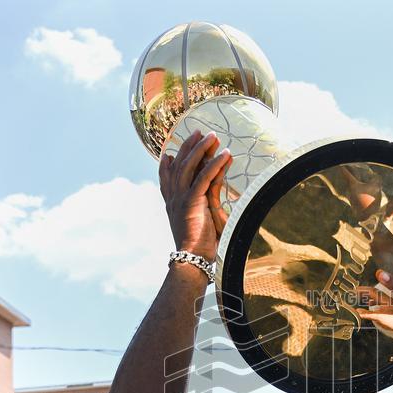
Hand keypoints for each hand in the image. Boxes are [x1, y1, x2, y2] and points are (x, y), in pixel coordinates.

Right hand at [159, 130, 231, 261]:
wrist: (193, 260)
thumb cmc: (199, 248)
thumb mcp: (198, 223)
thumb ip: (201, 209)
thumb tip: (210, 202)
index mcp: (172, 205)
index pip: (166, 179)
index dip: (167, 163)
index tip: (170, 152)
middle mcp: (173, 199)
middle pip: (178, 165)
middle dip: (189, 147)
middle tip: (199, 132)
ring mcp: (181, 199)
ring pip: (189, 166)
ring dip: (202, 149)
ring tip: (213, 136)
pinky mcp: (192, 202)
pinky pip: (204, 177)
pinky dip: (215, 163)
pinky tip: (225, 154)